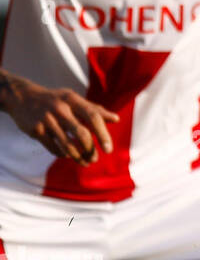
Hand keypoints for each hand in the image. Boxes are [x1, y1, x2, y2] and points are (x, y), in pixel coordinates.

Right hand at [0, 74, 117, 165]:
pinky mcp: (36, 130)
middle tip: (95, 159)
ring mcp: (47, 119)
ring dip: (78, 156)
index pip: (93, 116)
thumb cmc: (55, 100)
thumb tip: (116, 119)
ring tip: (86, 162)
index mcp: (72, 99)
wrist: (21, 97)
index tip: (109, 149)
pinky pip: (53, 147)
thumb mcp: (73, 99)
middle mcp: (60, 108)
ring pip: (66, 144)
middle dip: (91, 149)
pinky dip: (63, 154)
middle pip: (81, 133)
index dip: (103, 134)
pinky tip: (69, 156)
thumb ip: (94, 109)